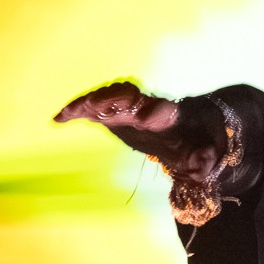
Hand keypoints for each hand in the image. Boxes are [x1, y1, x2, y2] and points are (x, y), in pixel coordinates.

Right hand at [55, 81, 218, 183]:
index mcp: (170, 116)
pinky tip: (58, 119)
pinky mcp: (113, 114)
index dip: (151, 110)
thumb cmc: (196, 144)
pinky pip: (94, 108)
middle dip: (113, 99)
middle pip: (129, 96)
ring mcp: (128, 108)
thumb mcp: (204, 157)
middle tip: (96, 108)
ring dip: (90, 102)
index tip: (143, 117)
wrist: (187, 133)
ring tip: (69, 112)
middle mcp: (147, 105)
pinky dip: (77, 110)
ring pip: (107, 97)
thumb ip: (204, 161)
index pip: (161, 108)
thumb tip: (201, 167)